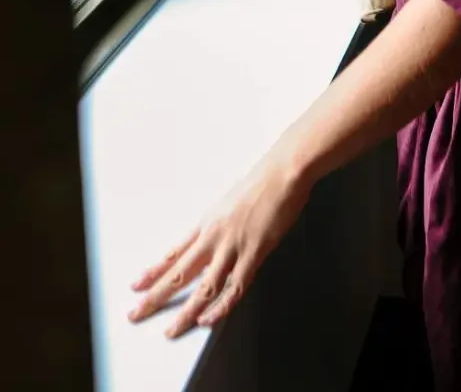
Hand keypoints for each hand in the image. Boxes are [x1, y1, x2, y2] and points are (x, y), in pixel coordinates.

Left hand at [127, 148, 310, 338]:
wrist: (282, 172)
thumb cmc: (262, 182)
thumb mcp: (230, 202)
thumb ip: (221, 226)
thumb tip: (215, 243)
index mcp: (207, 223)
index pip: (173, 253)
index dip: (154, 272)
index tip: (137, 286)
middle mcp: (214, 236)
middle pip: (179, 272)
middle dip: (156, 296)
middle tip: (136, 314)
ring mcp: (233, 246)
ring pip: (204, 287)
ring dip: (185, 312)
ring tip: (172, 330)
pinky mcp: (254, 253)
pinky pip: (234, 288)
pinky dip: (220, 307)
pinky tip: (208, 320)